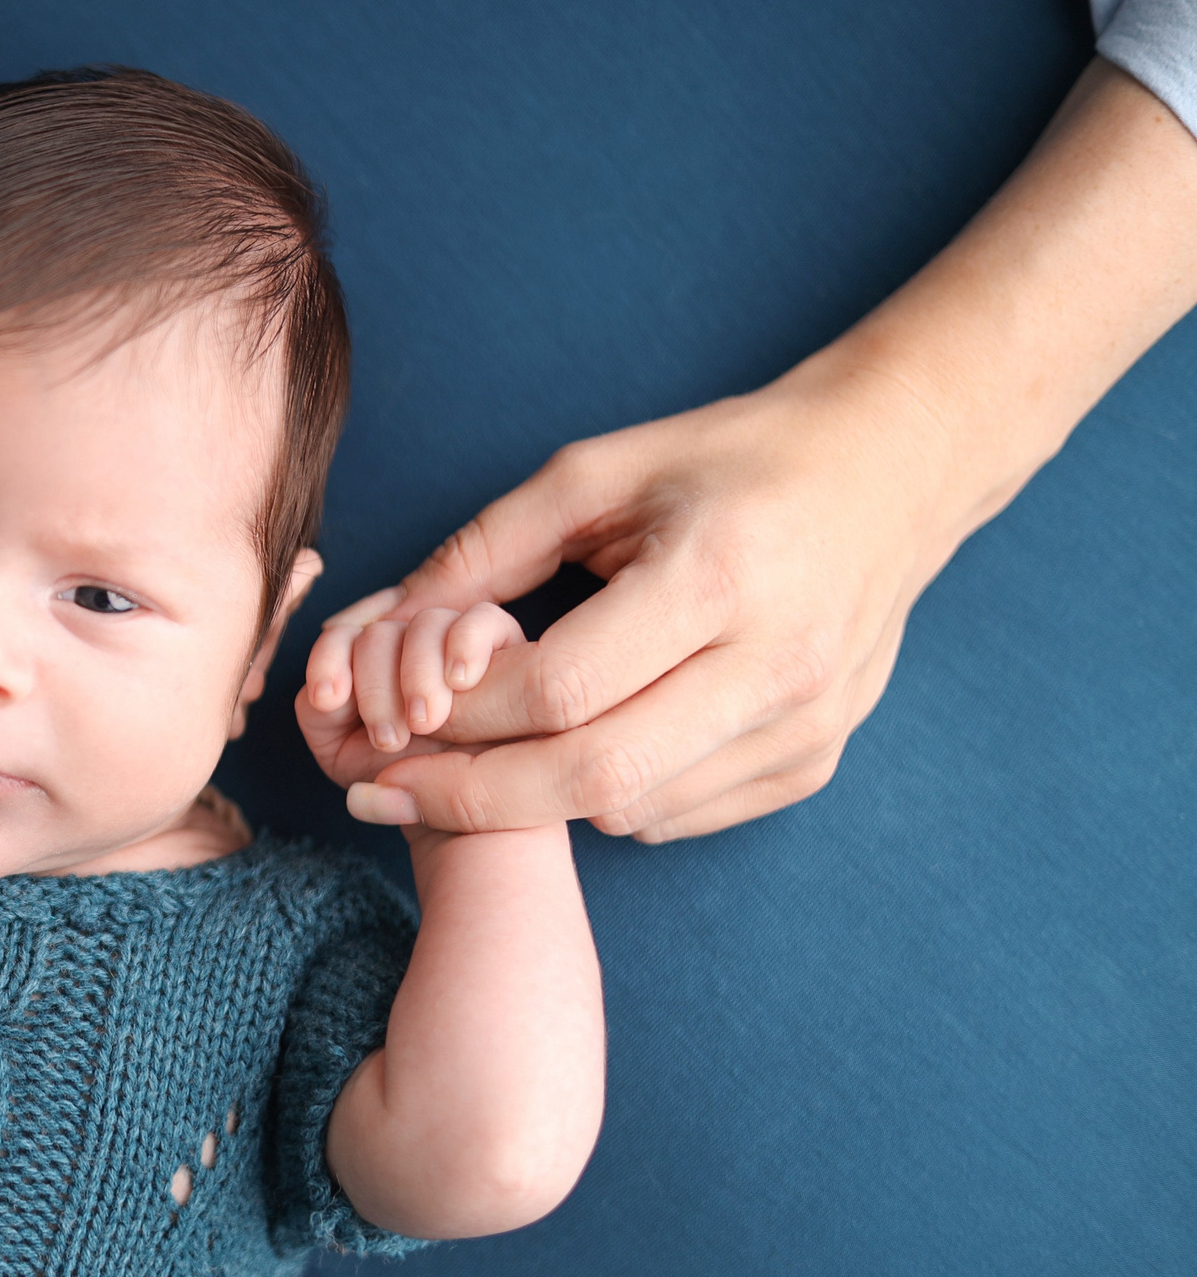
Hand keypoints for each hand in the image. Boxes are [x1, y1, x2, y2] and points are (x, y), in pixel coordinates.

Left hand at [297, 599, 529, 826]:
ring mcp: (455, 642)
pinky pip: (482, 618)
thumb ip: (324, 717)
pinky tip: (460, 681)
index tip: (326, 699)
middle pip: (378, 633)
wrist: (470, 814)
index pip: (340, 639)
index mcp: (368, 667)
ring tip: (426, 724)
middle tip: (389, 739)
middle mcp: (408, 648)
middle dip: (376, 686)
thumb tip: (324, 695)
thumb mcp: (350, 758)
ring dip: (418, 672)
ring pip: (425, 624)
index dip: (327, 661)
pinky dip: (465, 641)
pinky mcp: (504, 645)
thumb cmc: (411, 787)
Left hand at [318, 359, 959, 840]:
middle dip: (471, 795)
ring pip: (631, 810)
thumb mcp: (599, 472)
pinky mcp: (815, 760)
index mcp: (715, 577)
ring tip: (465, 767)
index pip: (560, 690)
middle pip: (594, 776)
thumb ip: (486, 548)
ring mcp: (804, 724)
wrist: (892, 473)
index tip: (390, 720)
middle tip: (384, 791)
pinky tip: (568, 757)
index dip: (461, 716)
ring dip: (533, 801)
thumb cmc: (731, 460)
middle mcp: (773, 665)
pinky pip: (678, 815)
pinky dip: (603, 802)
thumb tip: (385, 623)